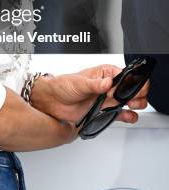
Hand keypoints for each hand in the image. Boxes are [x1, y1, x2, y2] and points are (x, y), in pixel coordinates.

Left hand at [30, 64, 148, 123]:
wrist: (53, 102)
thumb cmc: (63, 86)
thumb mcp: (79, 83)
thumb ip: (94, 84)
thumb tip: (107, 82)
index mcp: (105, 73)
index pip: (127, 75)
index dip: (132, 82)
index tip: (129, 90)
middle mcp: (109, 86)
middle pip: (133, 89)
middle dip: (136, 94)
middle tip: (128, 99)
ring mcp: (109, 99)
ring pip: (132, 102)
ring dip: (134, 105)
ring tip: (128, 106)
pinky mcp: (106, 111)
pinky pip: (123, 115)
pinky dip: (128, 116)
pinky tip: (126, 116)